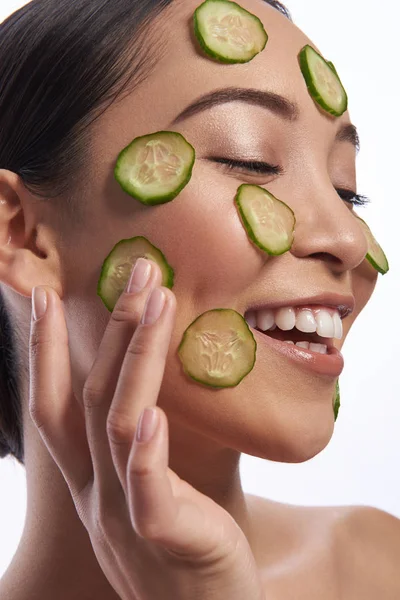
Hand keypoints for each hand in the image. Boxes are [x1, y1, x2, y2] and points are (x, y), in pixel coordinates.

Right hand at [28, 259, 264, 599]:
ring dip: (133, 359)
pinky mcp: (166, 539)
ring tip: (154, 302)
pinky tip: (154, 415)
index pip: (57, 408)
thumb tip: (149, 400)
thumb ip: (139, 451)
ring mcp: (125, 516)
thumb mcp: (147, 495)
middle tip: (136, 270)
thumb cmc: (180, 551)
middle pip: (91, 400)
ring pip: (120, 426)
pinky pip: (148, 492)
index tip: (44, 297)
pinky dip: (147, 452)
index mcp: (92, 480)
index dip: (45, 352)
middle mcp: (97, 493)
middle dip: (108, 330)